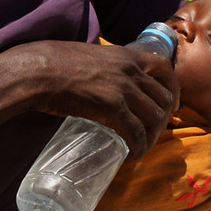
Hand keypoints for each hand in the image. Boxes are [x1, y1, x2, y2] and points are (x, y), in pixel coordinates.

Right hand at [13, 40, 179, 159]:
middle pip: (162, 97)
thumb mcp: (90, 56)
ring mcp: (123, 88)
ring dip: (152, 135)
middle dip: (163, 117)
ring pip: (154, 117)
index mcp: (125, 55)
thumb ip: (104, 66)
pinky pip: (136, 132)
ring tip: (141, 145)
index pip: (164, 67)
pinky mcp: (112, 107)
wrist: (38, 71)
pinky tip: (132, 155)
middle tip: (153, 131)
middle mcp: (130, 70)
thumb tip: (104, 80)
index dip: (172, 87)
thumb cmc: (54, 62)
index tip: (171, 102)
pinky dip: (138, 147)